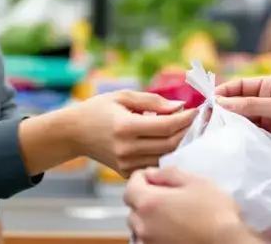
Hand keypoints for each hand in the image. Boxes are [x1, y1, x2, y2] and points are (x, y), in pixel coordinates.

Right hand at [68, 91, 196, 175]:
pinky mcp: (126, 173)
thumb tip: (179, 106)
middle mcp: (127, 149)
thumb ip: (152, 101)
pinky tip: (171, 144)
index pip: (166, 126)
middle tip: (197, 121)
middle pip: (170, 144)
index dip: (185, 118)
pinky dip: (166, 155)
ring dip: (180, 144)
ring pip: (165, 157)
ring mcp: (126, 164)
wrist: (73, 133)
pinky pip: (154, 165)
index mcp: (125, 127)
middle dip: (187, 131)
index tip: (197, 111)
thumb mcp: (122, 97)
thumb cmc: (97, 110)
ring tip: (188, 131)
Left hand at [125, 167, 260, 243]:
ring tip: (171, 214)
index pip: (130, 185)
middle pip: (133, 207)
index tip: (154, 177)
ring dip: (149, 217)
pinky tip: (173, 230)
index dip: (141, 177)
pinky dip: (154, 233)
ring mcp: (149, 242)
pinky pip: (148, 240)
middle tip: (165, 195)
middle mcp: (143, 225)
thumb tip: (152, 174)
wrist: (229, 243)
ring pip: (140, 226)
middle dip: (144, 197)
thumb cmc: (216, 213)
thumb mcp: (196, 181)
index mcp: (149, 203)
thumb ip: (168, 173)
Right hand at [215, 75, 270, 177]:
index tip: (206, 103)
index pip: (240, 86)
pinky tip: (229, 148)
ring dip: (231, 129)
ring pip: (243, 125)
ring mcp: (270, 125)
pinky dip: (241, 144)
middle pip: (238, 106)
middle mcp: (269, 104)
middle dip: (223, 113)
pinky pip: (251, 142)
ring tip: (212, 137)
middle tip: (204, 123)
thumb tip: (220, 102)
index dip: (223, 93)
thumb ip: (251, 106)